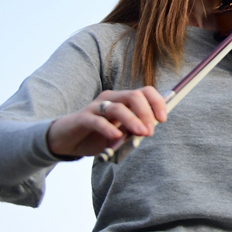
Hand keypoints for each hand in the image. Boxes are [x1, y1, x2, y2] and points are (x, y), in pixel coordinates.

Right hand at [47, 86, 167, 156]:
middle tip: (151, 130)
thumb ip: (133, 130)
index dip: (157, 103)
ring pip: (118, 108)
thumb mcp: (120, 134)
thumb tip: (150, 130)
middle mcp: (111, 99)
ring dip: (132, 120)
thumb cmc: (97, 135)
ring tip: (141, 133)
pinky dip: (108, 128)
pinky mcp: (82, 118)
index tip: (163, 119)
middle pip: (134, 96)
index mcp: (123, 100)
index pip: (145, 92)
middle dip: (146, 112)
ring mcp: (96, 107)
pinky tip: (116, 137)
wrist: (67, 140)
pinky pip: (97, 120)